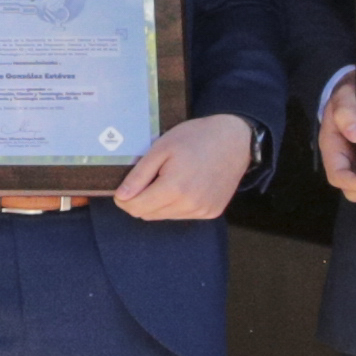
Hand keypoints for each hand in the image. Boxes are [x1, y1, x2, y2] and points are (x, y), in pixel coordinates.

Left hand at [110, 112, 260, 225]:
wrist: (234, 139)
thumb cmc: (195, 138)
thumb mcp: (161, 149)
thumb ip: (139, 175)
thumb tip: (121, 197)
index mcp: (174, 188)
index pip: (136, 208)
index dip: (124, 199)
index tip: (124, 188)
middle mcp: (190, 205)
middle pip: (148, 215)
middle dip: (140, 200)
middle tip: (149, 177)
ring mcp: (203, 211)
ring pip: (164, 216)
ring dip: (158, 203)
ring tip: (169, 178)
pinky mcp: (212, 212)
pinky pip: (182, 215)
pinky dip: (176, 204)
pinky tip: (185, 185)